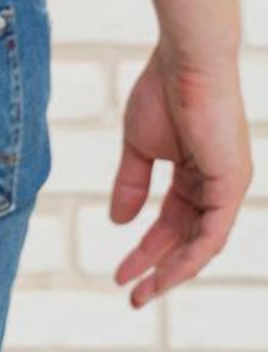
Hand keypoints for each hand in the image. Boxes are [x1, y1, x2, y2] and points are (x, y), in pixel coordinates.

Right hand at [110, 40, 251, 306]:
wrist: (185, 59)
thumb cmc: (162, 89)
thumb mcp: (137, 144)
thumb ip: (131, 183)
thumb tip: (119, 222)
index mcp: (196, 172)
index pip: (172, 221)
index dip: (145, 248)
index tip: (120, 272)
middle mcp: (216, 185)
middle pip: (185, 238)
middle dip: (156, 267)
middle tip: (130, 292)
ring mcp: (227, 186)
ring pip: (201, 244)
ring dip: (171, 271)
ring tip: (141, 291)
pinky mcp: (232, 184)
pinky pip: (212, 234)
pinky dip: (189, 256)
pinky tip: (165, 271)